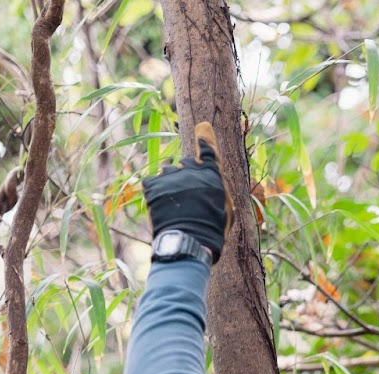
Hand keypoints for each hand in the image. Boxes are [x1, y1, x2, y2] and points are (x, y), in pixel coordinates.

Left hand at [141, 122, 231, 260]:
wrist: (189, 241)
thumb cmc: (213, 230)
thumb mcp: (226, 209)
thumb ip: (216, 189)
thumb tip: (207, 179)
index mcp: (211, 175)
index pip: (208, 150)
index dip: (205, 139)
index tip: (202, 126)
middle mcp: (190, 169)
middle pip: (185, 163)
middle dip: (185, 174)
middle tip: (188, 197)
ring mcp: (169, 175)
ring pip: (168, 172)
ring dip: (170, 183)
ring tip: (175, 206)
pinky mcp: (152, 184)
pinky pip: (152, 182)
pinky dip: (156, 193)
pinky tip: (163, 208)